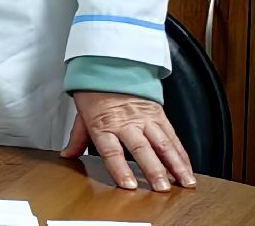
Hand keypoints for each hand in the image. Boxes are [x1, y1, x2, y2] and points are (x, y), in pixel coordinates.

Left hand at [62, 91, 196, 191]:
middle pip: (141, 148)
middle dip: (153, 170)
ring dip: (175, 165)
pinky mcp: (158, 114)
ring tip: (184, 182)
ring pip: (162, 143)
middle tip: (161, 189)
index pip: (111, 150)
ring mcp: (144, 118)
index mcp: (103, 124)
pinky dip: (181, 153)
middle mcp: (125, 122)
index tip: (129, 185)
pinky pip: (172, 135)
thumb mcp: (82, 114)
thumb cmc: (94, 91)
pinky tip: (187, 167)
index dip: (119, 169)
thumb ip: (78, 139)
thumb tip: (67, 155)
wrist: (108, 65)